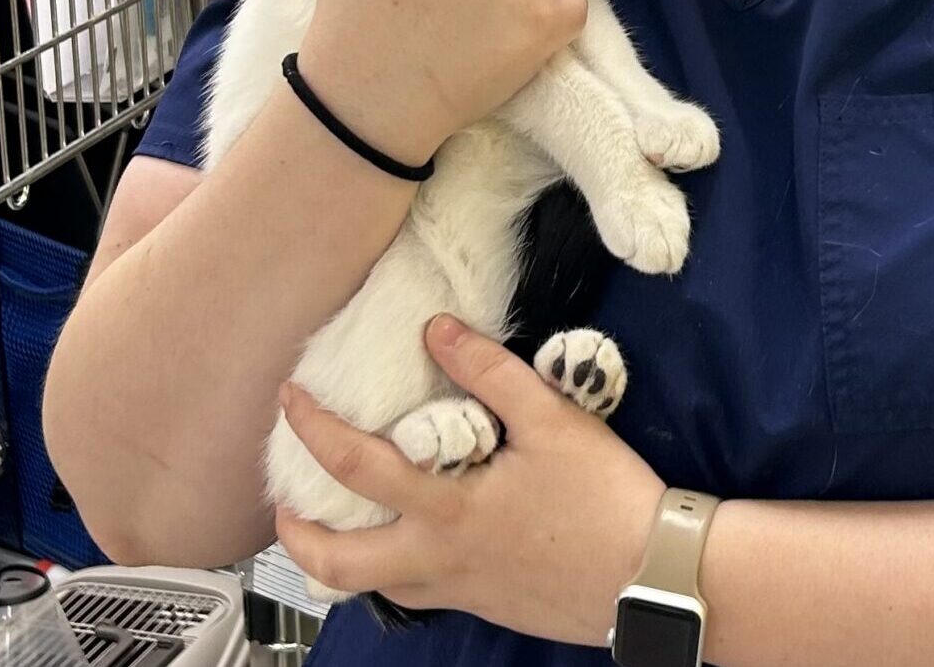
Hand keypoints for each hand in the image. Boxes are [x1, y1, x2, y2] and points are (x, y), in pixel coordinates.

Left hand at [274, 316, 665, 644]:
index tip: (292, 398)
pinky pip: (413, 591)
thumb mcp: (552, 419)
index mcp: (444, 509)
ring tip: (335, 521)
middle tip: (284, 498)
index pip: (354, 466)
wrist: (648, 577)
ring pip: (370, 587)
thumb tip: (436, 329)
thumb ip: (490, 372)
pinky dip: (389, 566)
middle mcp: (435, 558)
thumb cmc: (601, 495)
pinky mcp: (481, 603)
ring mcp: (455, 589)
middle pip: (336, 564)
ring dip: (337, 555)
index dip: (313, 428)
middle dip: (297, 532)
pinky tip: (409, 538)